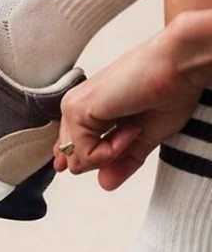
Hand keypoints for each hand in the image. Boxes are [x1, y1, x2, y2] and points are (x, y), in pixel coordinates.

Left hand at [54, 17, 207, 190]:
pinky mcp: (77, 110)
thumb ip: (121, 161)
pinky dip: (112, 150)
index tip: (109, 163)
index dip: (90, 160)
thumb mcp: (142, 138)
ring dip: (110, 154)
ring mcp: (73, 108)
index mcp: (87, 111)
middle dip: (106, 159)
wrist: (178, 66)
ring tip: (132, 128)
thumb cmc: (166, 92)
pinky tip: (129, 128)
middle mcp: (75, 108)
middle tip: (132, 135)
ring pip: (77, 162)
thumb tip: (104, 184)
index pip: (73, 150)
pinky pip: (86, 154)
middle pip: (74, 161)